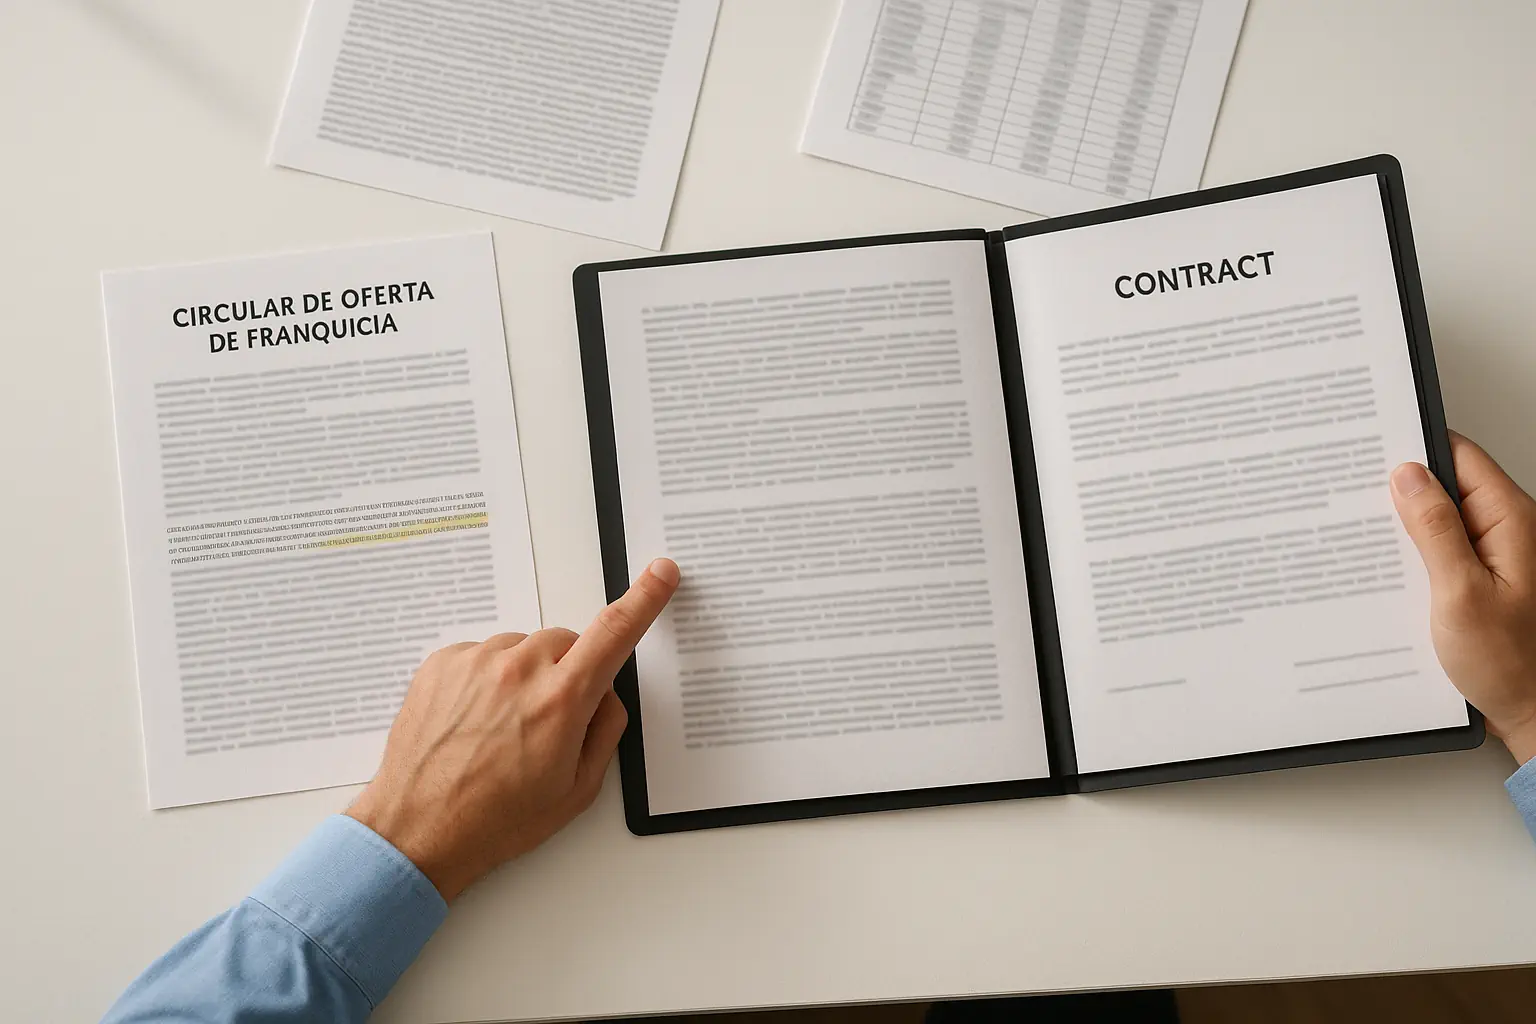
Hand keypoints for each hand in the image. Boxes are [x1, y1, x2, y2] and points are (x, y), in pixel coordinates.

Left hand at [345, 558, 679, 901]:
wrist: (417, 831)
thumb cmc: (497, 819)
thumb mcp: (577, 790)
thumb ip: (605, 731)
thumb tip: (607, 694)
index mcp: (561, 700)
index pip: (615, 633)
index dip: (644, 599)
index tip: (660, 574)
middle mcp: (519, 670)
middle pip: (566, 642)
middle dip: (569, 671)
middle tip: (548, 721)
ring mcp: (475, 661)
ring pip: (522, 648)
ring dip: (524, 676)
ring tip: (501, 729)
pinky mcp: (442, 662)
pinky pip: (483, 655)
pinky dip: (487, 680)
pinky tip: (474, 722)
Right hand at [1391, 433, 1535, 763]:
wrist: (1534, 713)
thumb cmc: (1511, 664)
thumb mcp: (1460, 593)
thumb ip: (1434, 530)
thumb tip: (1408, 477)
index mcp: (1511, 521)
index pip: (1459, 457)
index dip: (1414, 447)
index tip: (1371, 447)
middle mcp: (1506, 531)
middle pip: (1446, 485)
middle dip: (1400, 489)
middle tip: (1355, 496)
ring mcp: (1494, 556)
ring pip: (1439, 519)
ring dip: (1404, 527)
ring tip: (1366, 538)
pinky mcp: (1479, 580)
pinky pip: (1441, 550)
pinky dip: (1412, 555)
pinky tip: (1389, 571)